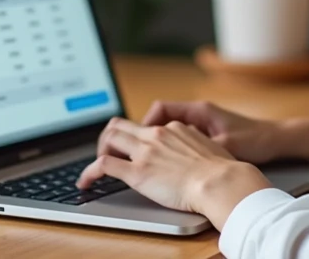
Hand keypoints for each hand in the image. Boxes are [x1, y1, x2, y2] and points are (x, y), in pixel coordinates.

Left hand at [78, 117, 271, 226]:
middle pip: (120, 125)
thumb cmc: (222, 172)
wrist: (220, 181)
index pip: (146, 126)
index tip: (132, 148)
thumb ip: (197, 145)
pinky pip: (103, 165)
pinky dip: (89, 173)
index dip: (135, 137)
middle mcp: (156, 135)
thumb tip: (194, 151)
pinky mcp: (136, 172)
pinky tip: (86, 183)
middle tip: (107, 155)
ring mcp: (144, 152)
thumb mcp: (211, 148)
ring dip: (98, 151)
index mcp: (174, 128)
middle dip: (109, 138)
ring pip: (109, 138)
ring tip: (95, 169)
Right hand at [140, 100, 305, 164]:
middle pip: (162, 119)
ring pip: (172, 131)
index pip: (161, 108)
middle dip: (147, 134)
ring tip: (152, 162)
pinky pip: (183, 140)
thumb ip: (202, 148)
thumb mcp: (227, 145)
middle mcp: (200, 115)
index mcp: (200, 111)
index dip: (146, 122)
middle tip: (136, 152)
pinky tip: (174, 166)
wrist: (278, 140)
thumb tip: (178, 157)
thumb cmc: (256, 139)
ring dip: (161, 143)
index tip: (139, 138)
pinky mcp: (210, 137)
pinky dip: (174, 150)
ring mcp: (204, 126)